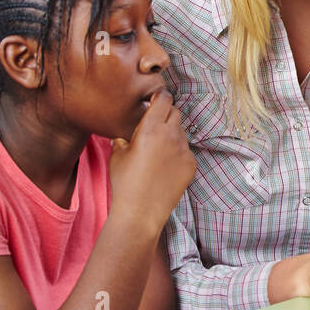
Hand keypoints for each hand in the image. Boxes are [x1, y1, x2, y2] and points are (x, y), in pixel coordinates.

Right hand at [109, 90, 195, 228]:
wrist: (141, 211)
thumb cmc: (125, 182)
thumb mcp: (117, 155)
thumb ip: (123, 138)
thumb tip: (125, 135)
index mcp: (151, 128)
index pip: (164, 99)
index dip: (160, 97)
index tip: (156, 100)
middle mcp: (171, 135)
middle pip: (175, 113)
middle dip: (166, 115)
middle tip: (155, 126)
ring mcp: (184, 150)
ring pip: (181, 132)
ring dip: (172, 135)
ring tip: (158, 152)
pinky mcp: (191, 164)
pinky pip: (186, 151)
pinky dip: (177, 153)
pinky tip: (165, 166)